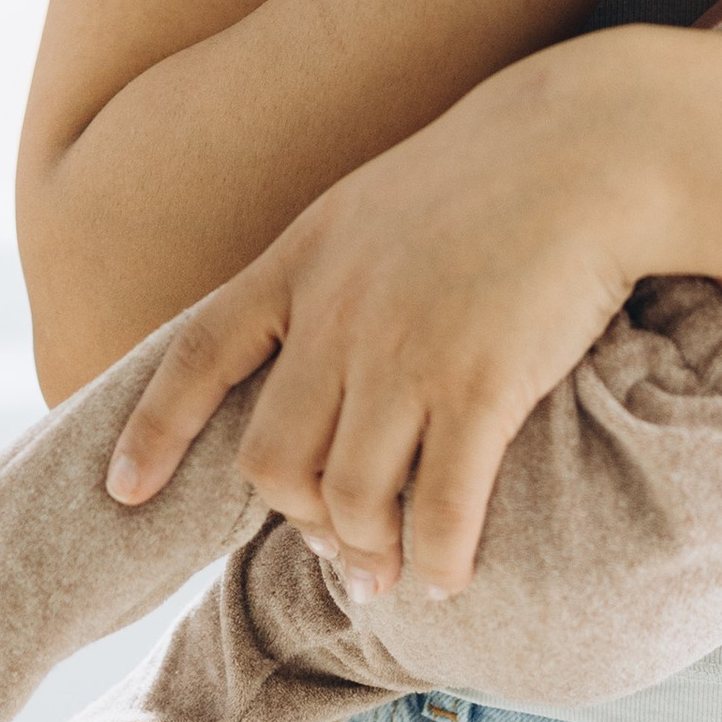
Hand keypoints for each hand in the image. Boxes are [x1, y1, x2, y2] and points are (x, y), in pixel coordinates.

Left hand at [102, 36, 665, 595]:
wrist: (596, 144)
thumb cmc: (501, 172)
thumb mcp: (382, 200)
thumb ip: (337, 270)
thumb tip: (319, 353)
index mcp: (306, 256)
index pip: (202, 352)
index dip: (156, 430)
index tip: (125, 492)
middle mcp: (339, 309)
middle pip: (271, 458)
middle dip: (297, 520)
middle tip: (339, 546)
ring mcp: (405, 350)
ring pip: (347, 497)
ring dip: (364, 554)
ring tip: (391, 574)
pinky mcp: (479, 385)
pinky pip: (437, 511)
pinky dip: (436, 560)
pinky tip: (449, 576)